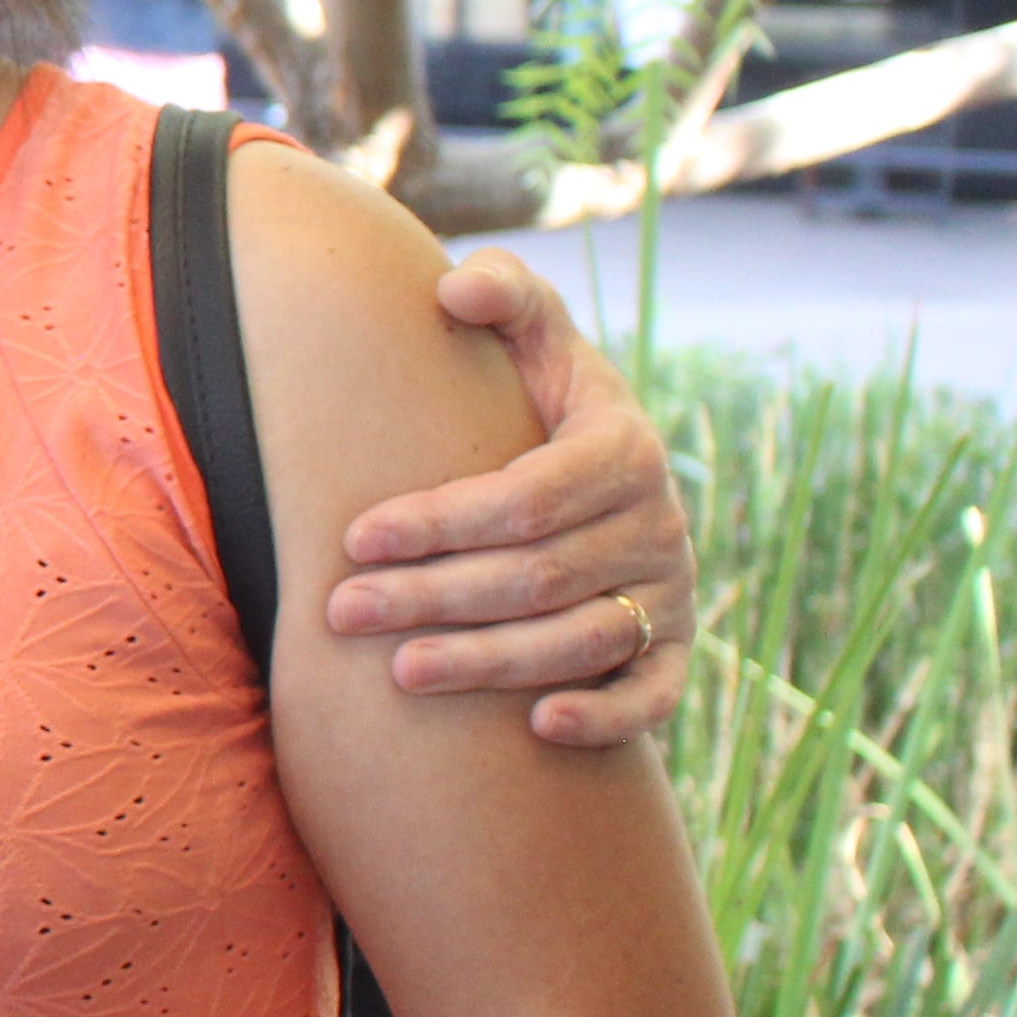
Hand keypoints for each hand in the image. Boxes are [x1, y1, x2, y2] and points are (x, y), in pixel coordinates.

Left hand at [323, 255, 695, 747]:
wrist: (604, 473)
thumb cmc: (539, 401)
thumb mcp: (535, 339)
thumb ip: (505, 297)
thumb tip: (454, 289)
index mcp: (623, 447)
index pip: (527, 497)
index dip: (440, 521)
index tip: (355, 536)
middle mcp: (657, 524)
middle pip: (539, 576)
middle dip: (434, 597)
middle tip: (342, 612)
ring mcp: (671, 592)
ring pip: (581, 640)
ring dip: (490, 664)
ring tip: (399, 675)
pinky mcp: (674, 650)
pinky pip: (654, 695)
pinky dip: (605, 717)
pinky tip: (539, 728)